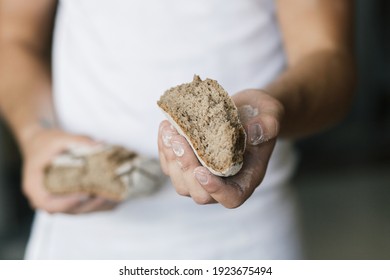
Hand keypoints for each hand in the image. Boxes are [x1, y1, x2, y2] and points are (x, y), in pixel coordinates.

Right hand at [22, 128, 117, 213]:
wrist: (40, 143)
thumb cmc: (45, 142)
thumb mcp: (59, 138)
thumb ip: (78, 140)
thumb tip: (100, 145)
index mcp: (35, 187)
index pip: (49, 204)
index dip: (68, 203)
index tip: (86, 194)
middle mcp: (45, 199)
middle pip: (69, 210)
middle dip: (91, 204)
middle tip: (109, 195)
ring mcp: (58, 202)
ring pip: (80, 211)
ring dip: (99, 206)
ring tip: (117, 197)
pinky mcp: (69, 200)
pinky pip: (85, 207)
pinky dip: (100, 204)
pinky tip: (117, 197)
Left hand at [158, 89, 283, 207]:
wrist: (247, 108)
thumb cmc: (262, 113)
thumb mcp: (271, 113)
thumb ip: (268, 124)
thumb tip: (256, 131)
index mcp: (247, 176)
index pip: (231, 197)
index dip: (215, 190)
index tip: (201, 171)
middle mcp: (225, 180)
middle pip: (199, 194)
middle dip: (185, 169)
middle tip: (179, 140)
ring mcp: (205, 174)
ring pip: (181, 182)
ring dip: (171, 158)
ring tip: (169, 130)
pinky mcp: (190, 162)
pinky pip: (171, 166)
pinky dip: (164, 148)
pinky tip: (166, 127)